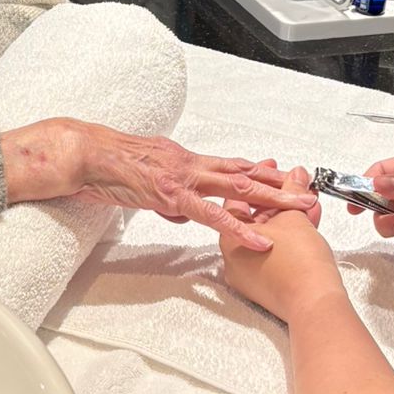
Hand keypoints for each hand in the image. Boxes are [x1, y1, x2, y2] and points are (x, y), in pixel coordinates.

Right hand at [0, 119, 316, 252]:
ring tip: (302, 211)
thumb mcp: (143, 183)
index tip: (290, 180)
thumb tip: (182, 211)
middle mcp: (191, 163)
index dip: (263, 173)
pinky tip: (260, 239)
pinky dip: (240, 227)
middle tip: (312, 194)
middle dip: (282, 185)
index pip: (232, 165)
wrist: (81, 155)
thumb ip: (168, 195)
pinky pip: (212, 214)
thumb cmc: (104, 167)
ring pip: (239, 188)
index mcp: (184, 159)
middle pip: (247, 173)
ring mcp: (184, 178)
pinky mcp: (172, 195)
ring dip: (274, 200)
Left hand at [221, 170, 344, 323]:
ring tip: (309, 205)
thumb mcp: (294, 216)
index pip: (239, 200)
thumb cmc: (299, 264)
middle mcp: (233, 258)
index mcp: (229, 238)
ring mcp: (248, 276)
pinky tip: (308, 225)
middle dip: (280, 201)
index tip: (275, 172)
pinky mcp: (265, 287)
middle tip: (296, 188)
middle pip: (255, 219)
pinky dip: (289, 239)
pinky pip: (274, 254)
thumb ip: (292, 191)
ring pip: (268, 238)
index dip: (261, 182)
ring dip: (289, 219)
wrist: (315, 302)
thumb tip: (295, 176)